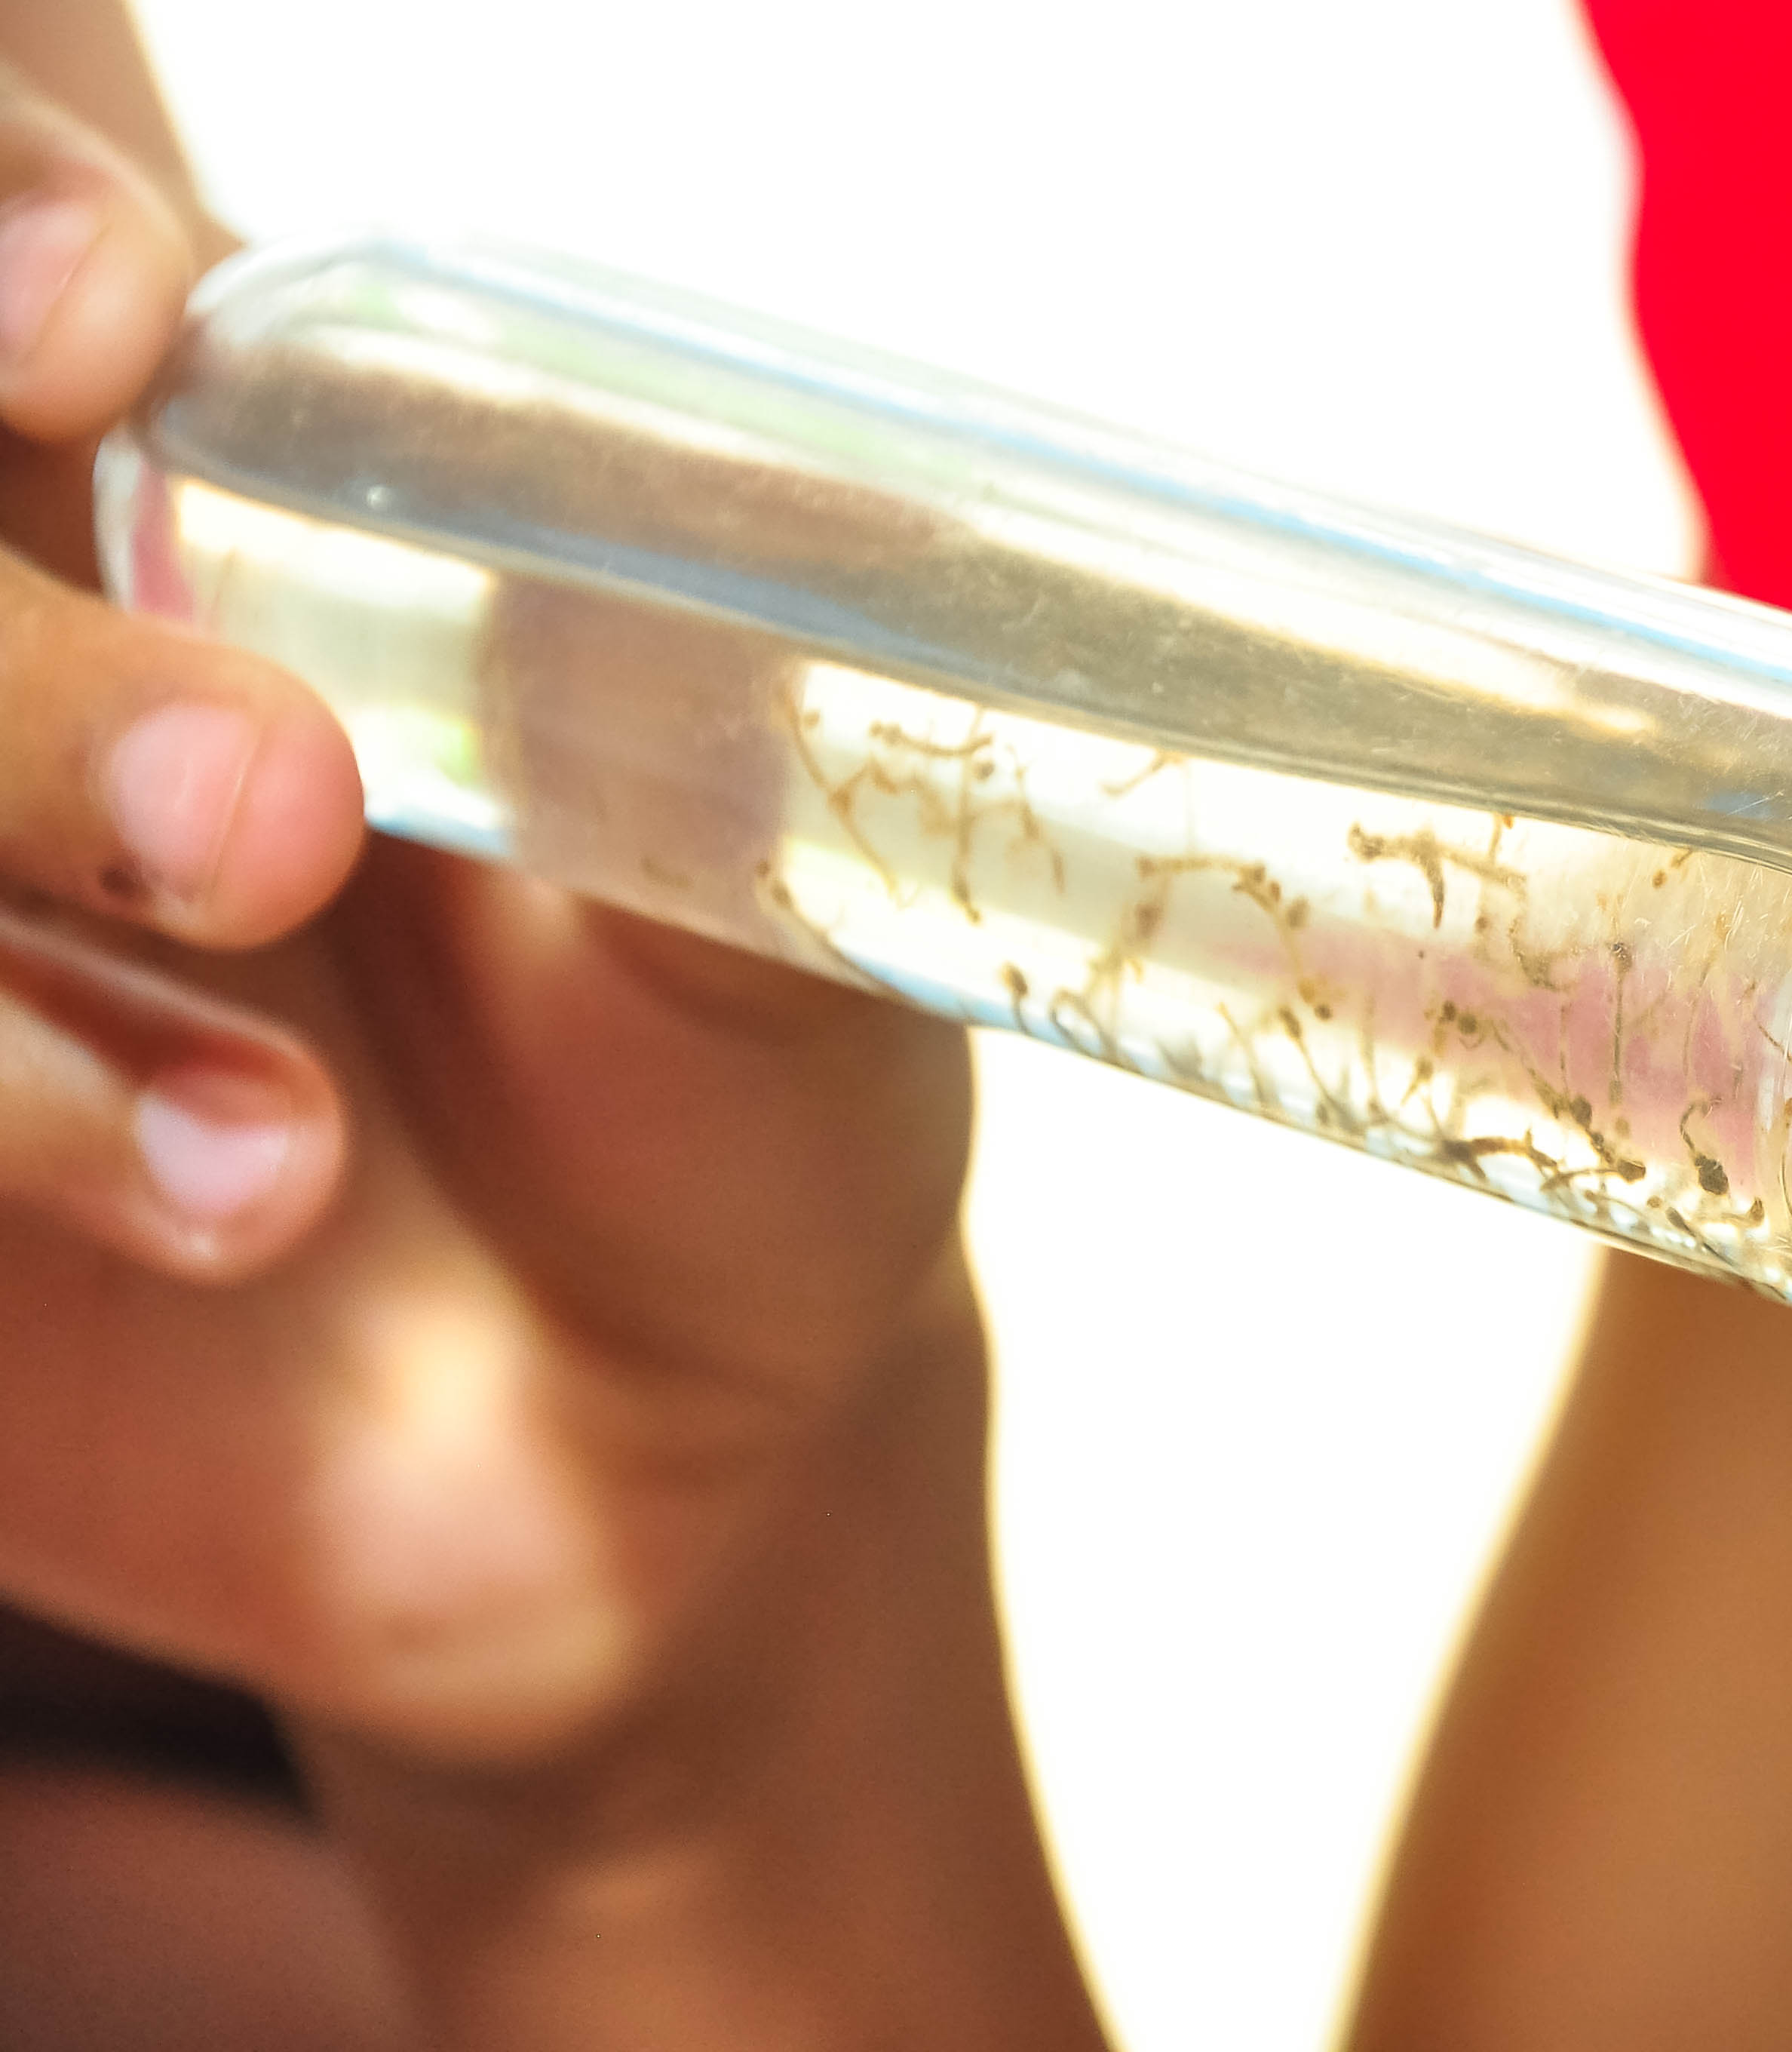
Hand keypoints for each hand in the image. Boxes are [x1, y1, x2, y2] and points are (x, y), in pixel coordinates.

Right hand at [0, 48, 1100, 2051]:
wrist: (662, 1451)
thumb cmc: (736, 1102)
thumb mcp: (791, 900)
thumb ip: (739, 706)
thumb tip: (769, 542)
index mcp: (230, 492)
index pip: (16, 203)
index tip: (98, 328)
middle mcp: (20, 651)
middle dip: (1, 662)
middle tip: (264, 808)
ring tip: (279, 1157)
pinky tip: (209, 1208)